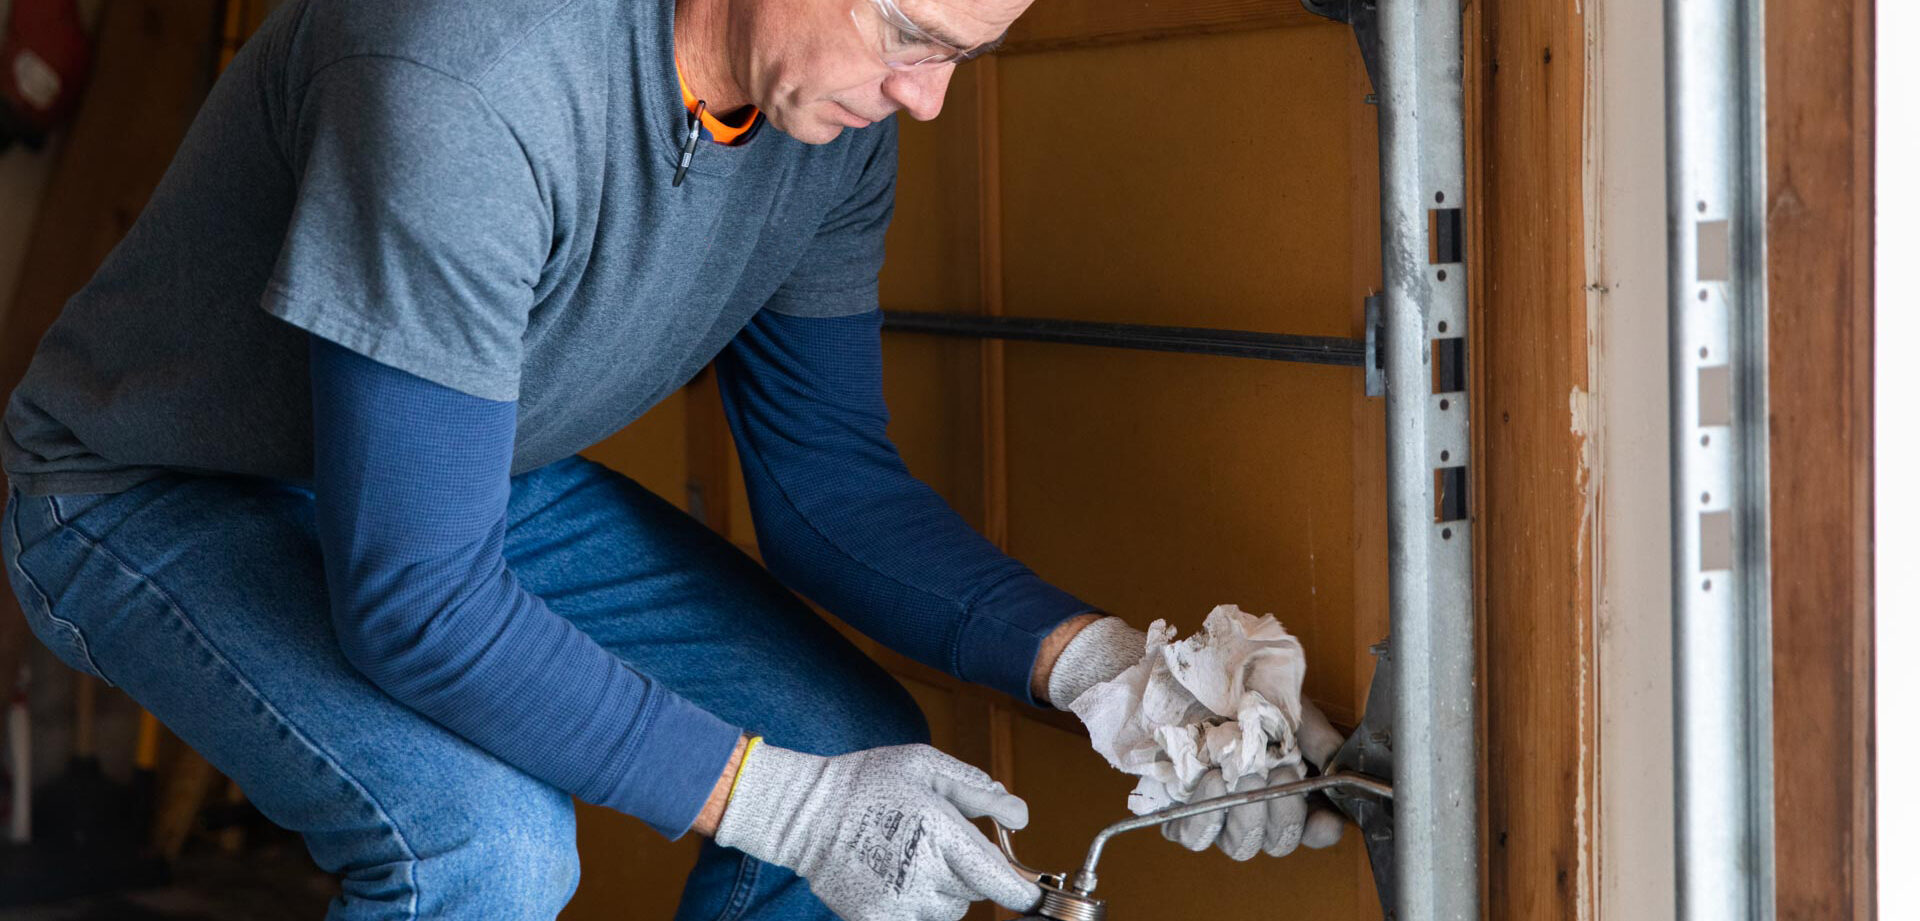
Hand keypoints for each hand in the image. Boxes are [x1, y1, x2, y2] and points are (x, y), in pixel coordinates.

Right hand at [714, 743, 1040, 920]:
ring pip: (948, 909)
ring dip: (942, 890)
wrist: (805, 815)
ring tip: (910, 858)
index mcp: (937, 830)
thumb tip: (1019, 816)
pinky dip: (918, 904)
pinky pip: (919, 920)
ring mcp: (898, 901)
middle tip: (934, 842)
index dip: (1020, 891)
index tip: (1032, 895)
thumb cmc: (866, 783)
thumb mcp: (924, 765)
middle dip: (965, 869)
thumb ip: (977, 789)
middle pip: (973, 890)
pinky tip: (895, 877)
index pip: (995, 878)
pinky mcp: (878, 919)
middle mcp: (921, 871)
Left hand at [1160, 699, 1346, 858]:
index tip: (1324, 816)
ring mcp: (1222, 818)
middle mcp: (1259, 812)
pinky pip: (1194, 836)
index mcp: (1292, 792)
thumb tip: (1338, 769)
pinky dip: (1205, 816)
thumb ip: (1321, 742)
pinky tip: (1210, 781)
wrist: (1197, 680)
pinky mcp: (1183, 816)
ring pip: (1240, 846)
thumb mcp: (1294, 712)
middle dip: (1283, 814)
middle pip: (1279, 842)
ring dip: (1246, 815)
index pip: (1317, 831)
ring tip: (1240, 777)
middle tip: (1276, 773)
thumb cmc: (1248, 696)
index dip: (1322, 830)